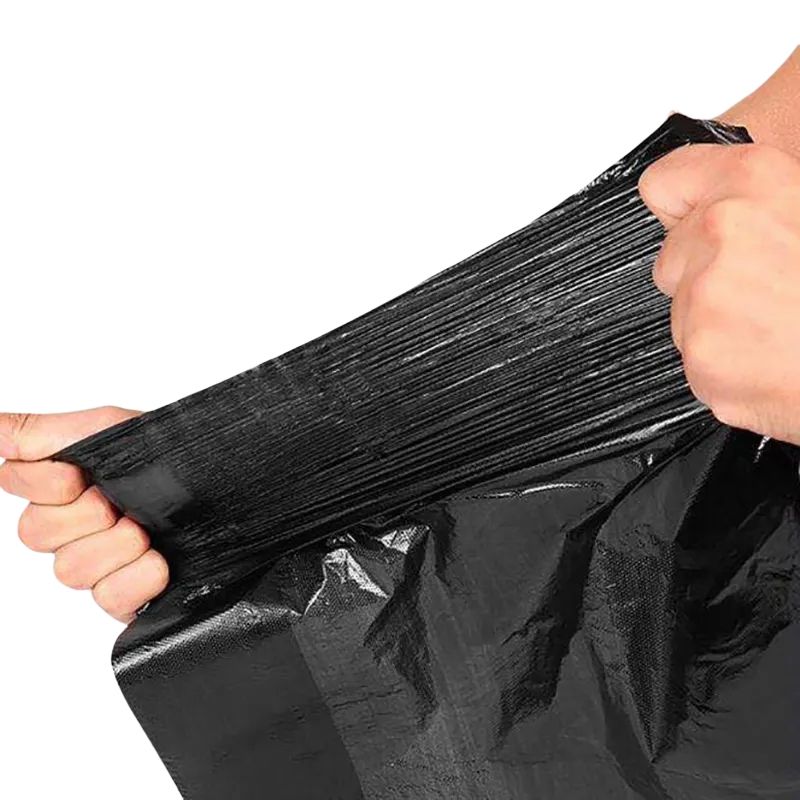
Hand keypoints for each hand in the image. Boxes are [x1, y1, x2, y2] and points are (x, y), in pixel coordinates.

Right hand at [0, 408, 168, 621]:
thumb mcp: (118, 430)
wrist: (244, 489)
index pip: (16, 482)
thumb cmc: (185, 455)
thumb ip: (49, 432)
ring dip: (115, 546)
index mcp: (76, 480)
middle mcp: (84, 523)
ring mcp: (107, 562)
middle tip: (121, 503)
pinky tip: (159, 564)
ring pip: (69, 570)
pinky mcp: (132, 596)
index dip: (42, 482)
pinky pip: (107, 599)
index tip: (78, 476)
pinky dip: (134, 580)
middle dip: (85, 514)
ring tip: (148, 532)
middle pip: (36, 532)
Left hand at [638, 142, 799, 445]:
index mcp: (753, 181)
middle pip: (671, 258)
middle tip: (768, 290)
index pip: (666, 181)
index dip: (681, 207)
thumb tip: (742, 214)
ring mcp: (703, 298)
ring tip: (781, 327)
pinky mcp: (701, 357)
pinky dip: (728, 368)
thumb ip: (767, 205)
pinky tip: (775, 358)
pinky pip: (697, 361)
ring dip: (719, 324)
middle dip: (704, 276)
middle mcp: (718, 232)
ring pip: (683, 314)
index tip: (690, 221)